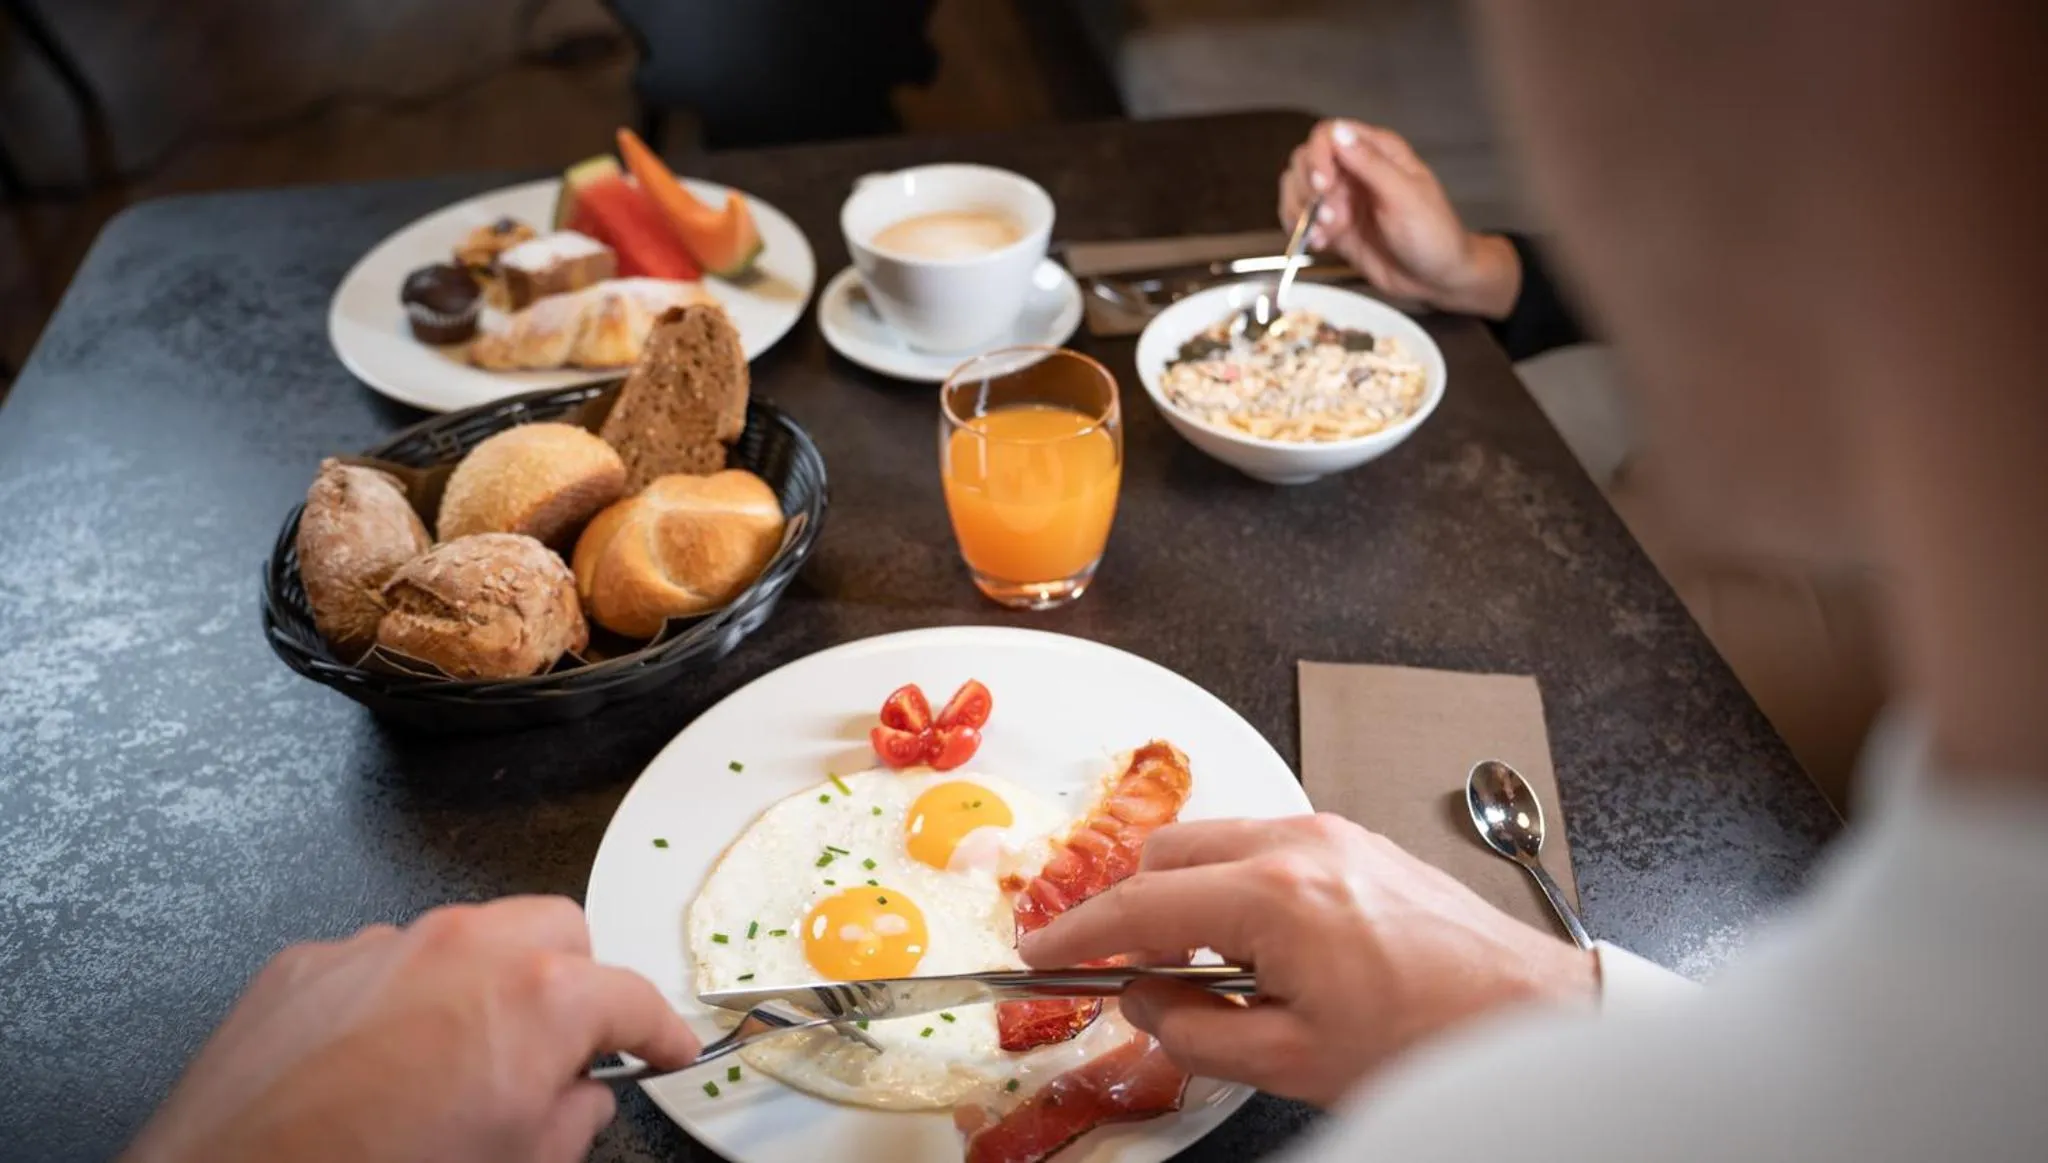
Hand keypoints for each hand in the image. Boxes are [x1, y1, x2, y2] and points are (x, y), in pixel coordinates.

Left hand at [123, 896, 698, 1162]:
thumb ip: (572, 1120)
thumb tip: (576, 1097)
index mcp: (538, 999)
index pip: (631, 998)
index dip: (659, 1032)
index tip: (666, 1050)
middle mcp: (463, 949)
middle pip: (555, 931)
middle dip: (570, 982)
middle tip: (559, 1051)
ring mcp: (379, 947)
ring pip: (464, 938)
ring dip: (480, 985)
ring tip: (455, 1064)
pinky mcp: (307, 965)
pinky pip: (379, 961)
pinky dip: (397, 1000)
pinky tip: (375, 1067)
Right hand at [1019, 814, 1593, 1106]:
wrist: (1526, 1015)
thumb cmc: (1431, 1036)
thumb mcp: (1291, 1060)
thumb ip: (1194, 1032)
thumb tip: (1145, 1005)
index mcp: (1274, 896)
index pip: (1140, 906)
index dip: (1077, 933)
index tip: (1042, 952)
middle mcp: (1298, 844)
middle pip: (1167, 855)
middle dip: (1135, 912)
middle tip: (1129, 974)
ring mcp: (1329, 835)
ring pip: (1213, 844)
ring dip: (1188, 898)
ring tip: (1209, 973)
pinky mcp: (1354, 842)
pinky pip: (1261, 847)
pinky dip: (1234, 887)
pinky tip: (1255, 949)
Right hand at [1280, 119, 1521, 318]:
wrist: (1436, 278)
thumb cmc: (1432, 234)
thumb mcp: (1405, 196)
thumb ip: (1370, 163)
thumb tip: (1339, 132)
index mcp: (1378, 151)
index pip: (1328, 134)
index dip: (1318, 157)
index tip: (1323, 186)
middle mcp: (1354, 170)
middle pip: (1306, 160)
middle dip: (1309, 189)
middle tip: (1331, 216)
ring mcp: (1341, 198)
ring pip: (1297, 189)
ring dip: (1303, 212)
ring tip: (1330, 233)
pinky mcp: (1332, 226)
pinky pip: (1300, 219)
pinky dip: (1301, 231)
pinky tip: (1322, 243)